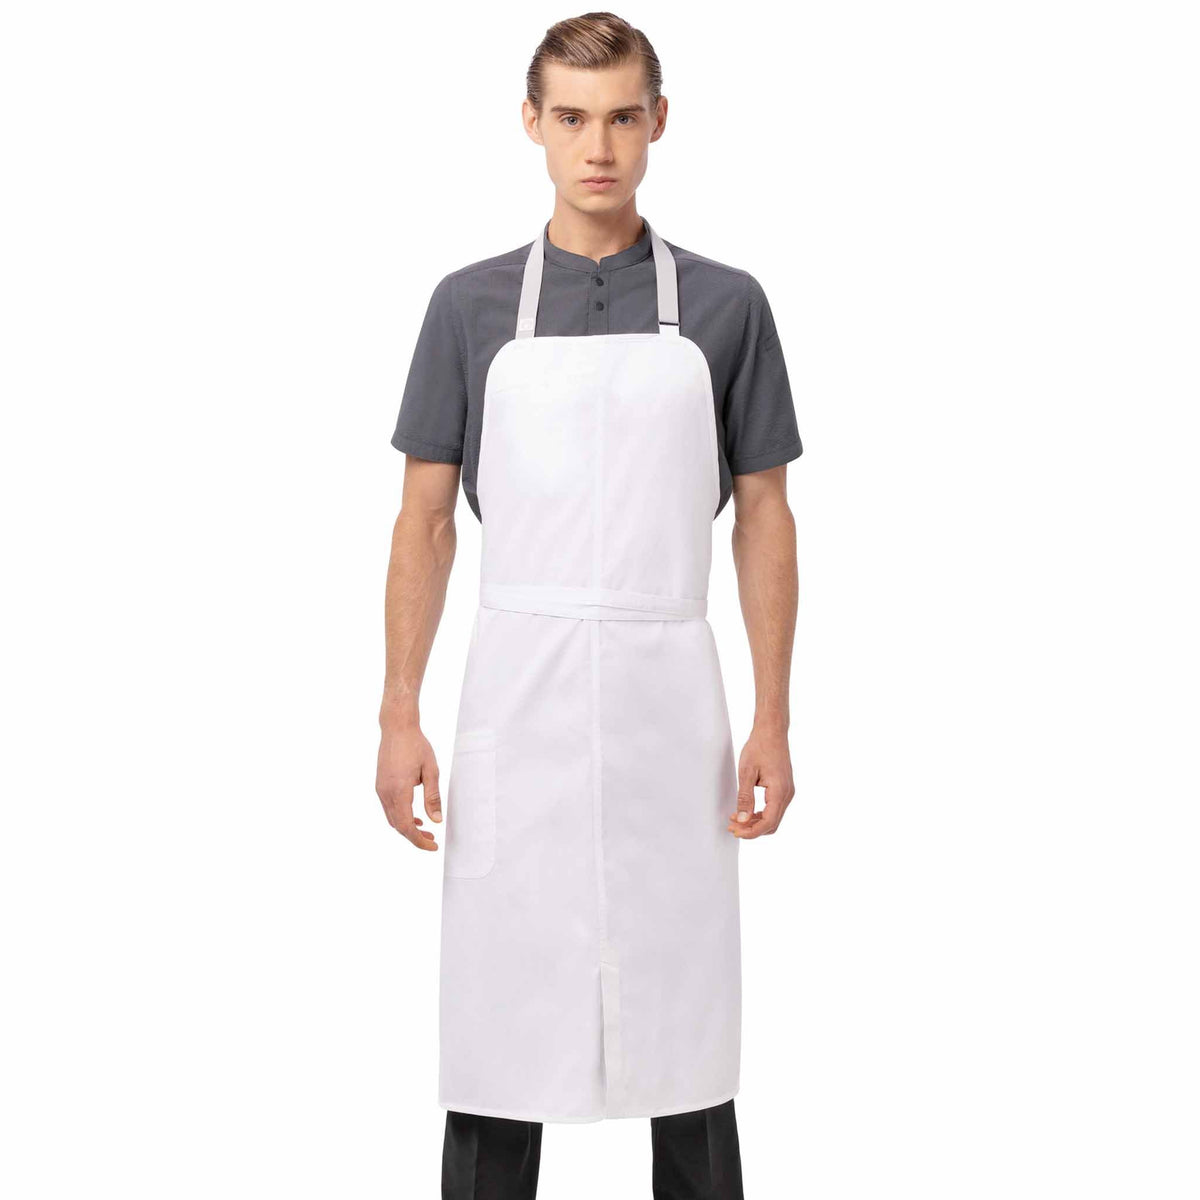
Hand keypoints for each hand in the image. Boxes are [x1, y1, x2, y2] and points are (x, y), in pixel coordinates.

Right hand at [376, 722, 441, 850]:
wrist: (397, 728)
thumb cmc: (416, 746)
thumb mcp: (431, 771)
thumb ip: (432, 797)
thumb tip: (436, 821)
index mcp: (399, 791)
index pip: (407, 826)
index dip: (419, 841)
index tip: (433, 846)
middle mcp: (386, 793)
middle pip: (398, 826)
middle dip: (415, 837)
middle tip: (432, 840)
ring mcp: (380, 789)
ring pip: (392, 818)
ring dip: (407, 827)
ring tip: (425, 829)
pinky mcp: (380, 785)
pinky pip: (388, 808)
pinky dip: (400, 817)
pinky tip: (414, 815)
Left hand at [728, 723, 794, 837]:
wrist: (772, 731)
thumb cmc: (760, 747)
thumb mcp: (747, 772)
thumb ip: (745, 797)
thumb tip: (742, 819)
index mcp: (780, 791)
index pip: (768, 823)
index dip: (751, 832)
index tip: (735, 831)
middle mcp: (787, 794)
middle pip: (772, 824)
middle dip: (752, 829)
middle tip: (732, 826)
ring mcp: (787, 792)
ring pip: (773, 818)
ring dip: (755, 822)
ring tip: (736, 819)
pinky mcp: (784, 788)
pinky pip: (774, 808)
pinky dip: (761, 814)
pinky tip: (746, 811)